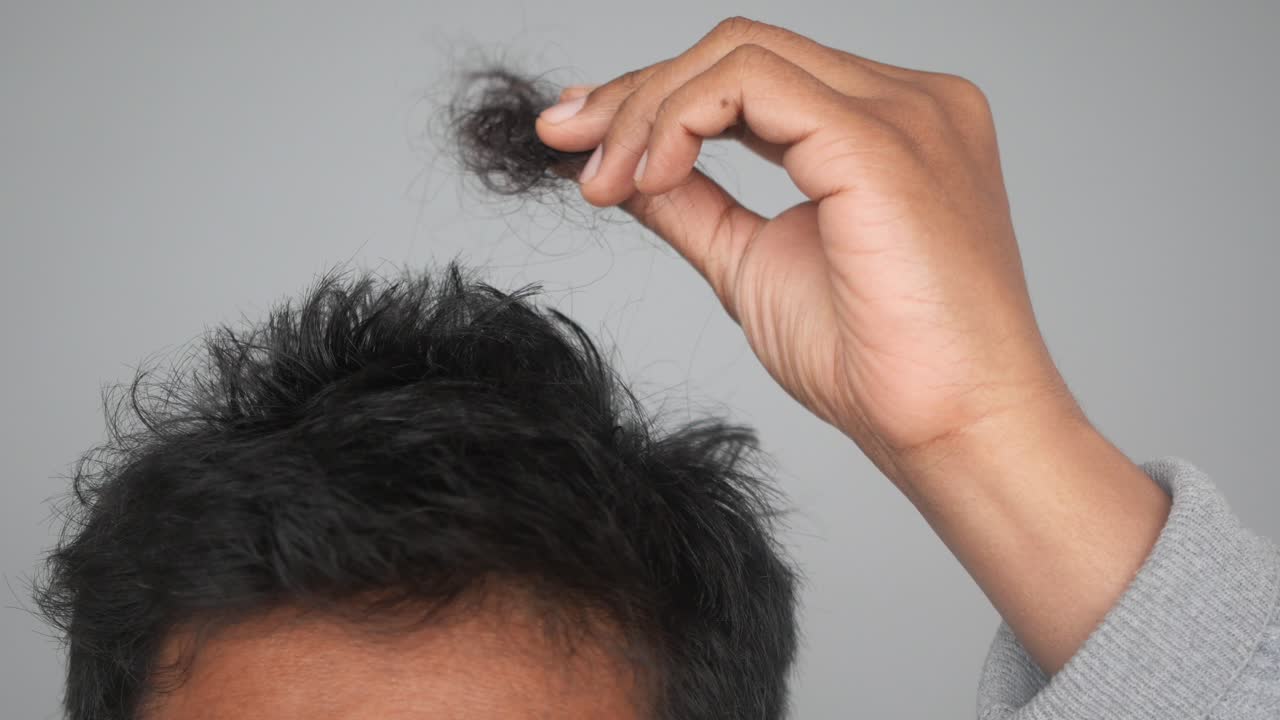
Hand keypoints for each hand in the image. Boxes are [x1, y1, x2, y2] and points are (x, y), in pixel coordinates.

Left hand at [538, 19, 1173, 677]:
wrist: (951, 430)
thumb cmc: (875, 367)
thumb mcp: (752, 264)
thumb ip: (694, 204)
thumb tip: (626, 171)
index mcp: (886, 129)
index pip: (756, 76)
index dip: (659, 98)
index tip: (582, 140)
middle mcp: (905, 103)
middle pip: (740, 51)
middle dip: (635, 95)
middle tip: (567, 147)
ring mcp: (901, 112)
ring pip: (738, 54)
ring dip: (647, 111)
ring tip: (604, 183)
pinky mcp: (878, 139)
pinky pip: (750, 83)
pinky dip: (677, 120)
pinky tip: (648, 176)